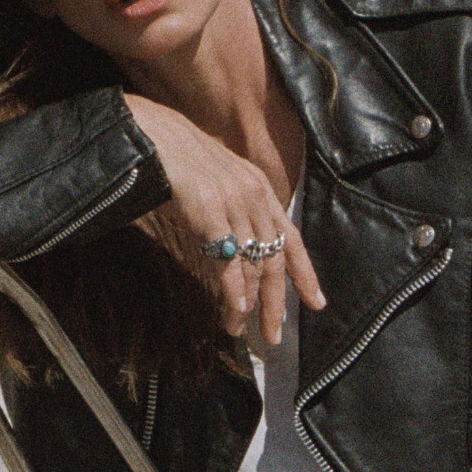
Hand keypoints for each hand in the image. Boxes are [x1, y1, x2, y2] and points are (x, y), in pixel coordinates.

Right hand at [124, 93, 324, 343]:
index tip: (316, 303)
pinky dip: (233, 290)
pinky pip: (228, 261)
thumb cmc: (180, 158)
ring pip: (251, 266)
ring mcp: (233, 205)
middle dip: (275, 302)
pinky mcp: (210, 213)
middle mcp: (254, 198)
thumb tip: (240, 241)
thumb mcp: (221, 178)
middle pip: (274, 260)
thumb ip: (237, 206)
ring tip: (240, 331)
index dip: (305, 274)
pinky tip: (235, 311)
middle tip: (274, 336)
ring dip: (247, 305)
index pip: (292, 239)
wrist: (154, 134)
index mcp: (260, 191)